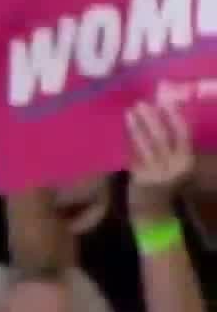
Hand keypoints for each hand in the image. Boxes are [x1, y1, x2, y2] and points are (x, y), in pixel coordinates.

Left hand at [126, 100, 192, 223]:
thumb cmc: (164, 180)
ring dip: (137, 127)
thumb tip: (160, 113)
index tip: (164, 101)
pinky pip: (133, 154)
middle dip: (151, 118)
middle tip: (141, 104)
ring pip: (146, 145)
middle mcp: (174, 166)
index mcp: (186, 160)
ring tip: (130, 112)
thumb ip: (172, 144)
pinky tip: (125, 129)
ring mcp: (156, 173)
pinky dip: (129, 140)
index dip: (173, 116)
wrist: (153, 209)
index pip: (182, 134)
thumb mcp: (174, 163)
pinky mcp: (139, 178)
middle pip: (162, 137)